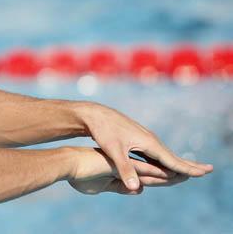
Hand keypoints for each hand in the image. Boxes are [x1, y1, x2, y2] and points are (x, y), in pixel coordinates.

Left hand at [76, 102, 212, 190]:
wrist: (94, 115)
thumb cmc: (103, 131)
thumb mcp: (113, 151)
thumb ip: (125, 169)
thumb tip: (135, 188)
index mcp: (148, 142)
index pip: (171, 160)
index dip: (187, 168)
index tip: (203, 173)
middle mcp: (149, 139)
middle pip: (172, 156)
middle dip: (189, 164)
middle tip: (208, 170)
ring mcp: (143, 138)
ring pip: (164, 153)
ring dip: (178, 162)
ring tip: (190, 169)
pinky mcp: (136, 138)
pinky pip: (155, 152)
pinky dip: (164, 159)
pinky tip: (164, 163)